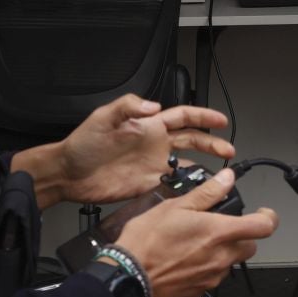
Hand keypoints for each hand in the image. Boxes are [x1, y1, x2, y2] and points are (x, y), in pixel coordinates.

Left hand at [55, 94, 233, 205]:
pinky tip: (198, 190)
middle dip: (212, 143)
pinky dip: (188, 186)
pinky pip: (173, 184)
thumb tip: (153, 106)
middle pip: (191, 139)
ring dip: (204, 165)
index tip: (220, 121)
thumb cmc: (82, 144)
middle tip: (228, 150)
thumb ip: (128, 107)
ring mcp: (152, 165)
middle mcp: (154, 144)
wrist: (69, 174)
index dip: (203, 117)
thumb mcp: (103, 118)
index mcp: (148, 125)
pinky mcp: (147, 184)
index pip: (182, 116)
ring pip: (186, 162)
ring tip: (221, 171)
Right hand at [114, 168, 278, 296]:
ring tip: (194, 243)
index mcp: (219, 233)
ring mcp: (211, 278)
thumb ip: (207, 193)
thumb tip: (227, 179)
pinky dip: (205, 268)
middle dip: (241, 236)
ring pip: (230, 263)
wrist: (128, 279)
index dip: (269, 218)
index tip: (264, 213)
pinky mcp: (198, 293)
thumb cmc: (147, 242)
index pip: (263, 227)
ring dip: (221, 253)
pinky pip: (211, 278)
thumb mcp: (175, 207)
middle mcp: (220, 258)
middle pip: (249, 247)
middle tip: (221, 228)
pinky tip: (184, 260)